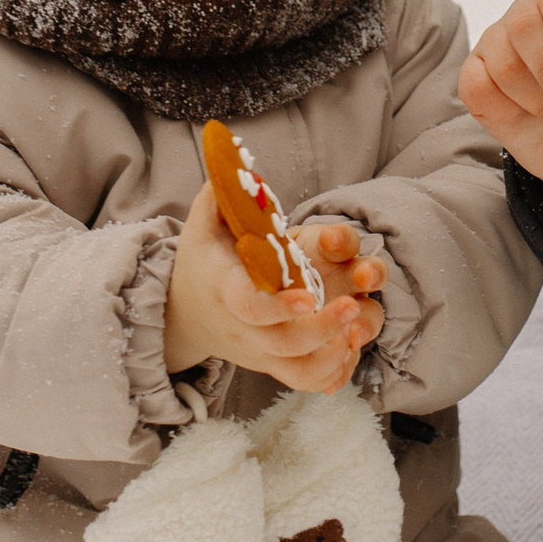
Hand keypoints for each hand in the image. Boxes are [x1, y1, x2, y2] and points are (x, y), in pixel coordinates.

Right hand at [163, 186, 385, 393]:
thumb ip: (220, 195)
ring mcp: (261, 351)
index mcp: (227, 292)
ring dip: (333, 355)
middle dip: (322, 328)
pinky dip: (333, 373)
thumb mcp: (201, 226)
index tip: (308, 296)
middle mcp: (245, 329)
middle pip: (285, 343)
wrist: (186, 314)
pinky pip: (307, 381)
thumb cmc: (203, 262)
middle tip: (351, 306)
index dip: (278, 307)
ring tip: (356, 327)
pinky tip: (351, 347)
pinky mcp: (274, 365)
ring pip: (300, 370)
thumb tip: (237, 160)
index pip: (251, 307)